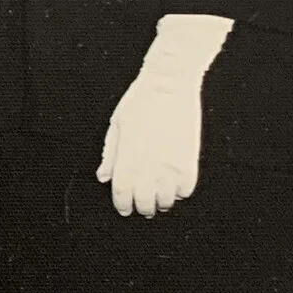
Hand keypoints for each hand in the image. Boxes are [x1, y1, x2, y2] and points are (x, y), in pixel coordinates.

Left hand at [98, 70, 201, 216]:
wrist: (169, 84)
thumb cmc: (139, 102)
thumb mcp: (117, 126)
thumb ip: (110, 154)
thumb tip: (104, 177)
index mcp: (127, 157)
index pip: (122, 193)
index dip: (122, 205)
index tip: (124, 209)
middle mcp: (148, 166)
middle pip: (145, 201)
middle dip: (142, 207)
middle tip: (143, 207)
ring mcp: (170, 165)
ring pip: (166, 199)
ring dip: (162, 202)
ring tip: (159, 200)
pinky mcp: (189, 160)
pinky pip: (186, 188)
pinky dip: (180, 192)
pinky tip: (175, 187)